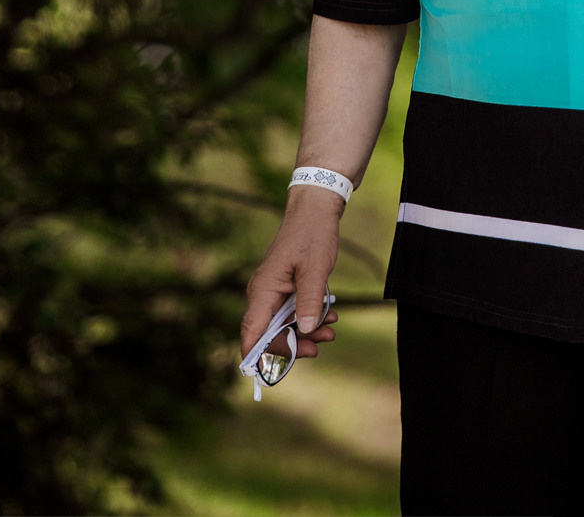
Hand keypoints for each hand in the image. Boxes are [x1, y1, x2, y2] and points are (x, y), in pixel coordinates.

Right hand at [239, 182, 346, 363]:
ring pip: (284, 325)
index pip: (252, 333)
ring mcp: (273, 292)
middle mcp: (263, 294)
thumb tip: (305, 330)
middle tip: (320, 347)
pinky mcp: (285, 289)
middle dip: (294, 345)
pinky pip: (293, 312)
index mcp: (263, 290)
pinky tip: (330, 317)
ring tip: (332, 331)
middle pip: (269, 335)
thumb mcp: (315, 269)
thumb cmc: (312, 235)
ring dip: (307, 332)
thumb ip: (310, 301)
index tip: (272, 374)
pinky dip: (310, 317)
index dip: (258, 357)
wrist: (316, 210)